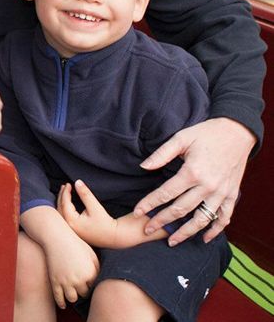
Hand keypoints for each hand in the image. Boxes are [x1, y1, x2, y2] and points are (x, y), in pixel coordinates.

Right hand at [44, 231, 98, 309]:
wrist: (56, 237)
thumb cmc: (75, 243)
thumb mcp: (91, 254)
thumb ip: (97, 269)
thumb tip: (100, 280)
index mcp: (90, 273)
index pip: (94, 288)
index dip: (92, 286)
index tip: (90, 284)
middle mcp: (78, 280)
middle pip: (84, 294)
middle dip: (83, 291)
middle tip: (82, 289)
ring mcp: (65, 281)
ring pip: (72, 299)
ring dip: (73, 297)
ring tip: (74, 293)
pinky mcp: (55, 281)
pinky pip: (59, 298)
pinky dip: (61, 303)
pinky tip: (63, 304)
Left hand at [58, 180, 117, 246]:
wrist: (113, 237)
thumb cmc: (105, 223)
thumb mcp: (95, 206)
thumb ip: (85, 194)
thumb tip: (77, 182)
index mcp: (72, 221)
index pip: (65, 203)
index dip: (66, 192)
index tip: (68, 184)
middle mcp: (69, 227)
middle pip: (60, 208)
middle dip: (62, 196)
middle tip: (64, 186)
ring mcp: (71, 231)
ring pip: (61, 214)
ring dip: (62, 202)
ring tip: (64, 193)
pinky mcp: (75, 232)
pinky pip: (64, 218)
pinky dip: (64, 209)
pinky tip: (67, 204)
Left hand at [134, 117, 253, 244]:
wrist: (237, 133)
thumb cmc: (206, 133)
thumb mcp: (181, 138)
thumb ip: (162, 154)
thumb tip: (143, 167)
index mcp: (192, 172)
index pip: (165, 193)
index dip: (150, 204)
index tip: (137, 212)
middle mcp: (207, 186)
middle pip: (181, 210)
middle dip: (162, 221)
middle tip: (147, 229)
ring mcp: (221, 193)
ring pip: (201, 219)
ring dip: (186, 232)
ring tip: (172, 241)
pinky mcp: (232, 195)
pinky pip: (224, 218)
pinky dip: (215, 230)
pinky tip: (204, 238)